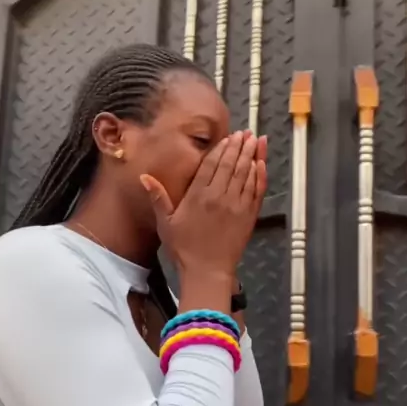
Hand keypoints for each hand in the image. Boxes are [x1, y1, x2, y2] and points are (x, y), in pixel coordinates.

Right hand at [140, 131, 266, 277]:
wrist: (207, 272)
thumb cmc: (184, 248)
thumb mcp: (166, 223)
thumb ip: (158, 197)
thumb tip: (144, 177)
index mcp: (198, 195)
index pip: (212, 164)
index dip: (222, 148)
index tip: (228, 137)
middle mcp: (219, 196)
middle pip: (231, 164)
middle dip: (239, 146)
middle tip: (245, 133)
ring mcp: (236, 205)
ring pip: (246, 173)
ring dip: (252, 155)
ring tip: (256, 140)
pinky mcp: (249, 216)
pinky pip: (257, 190)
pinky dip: (260, 175)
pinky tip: (261, 164)